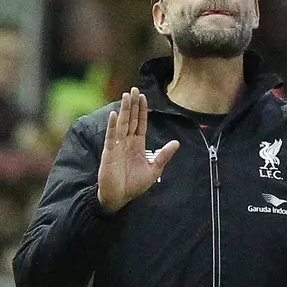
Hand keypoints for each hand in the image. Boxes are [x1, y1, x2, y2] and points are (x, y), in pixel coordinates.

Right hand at [97, 88, 178, 213]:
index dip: (142, 110)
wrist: (120, 197)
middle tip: (134, 89)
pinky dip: (113, 125)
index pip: (140, 123)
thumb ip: (163, 155)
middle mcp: (127, 142)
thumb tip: (176, 143)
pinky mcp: (109, 152)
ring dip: (124, 110)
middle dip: (133, 105)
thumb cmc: (134, 185)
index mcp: (138, 145)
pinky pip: (111, 136)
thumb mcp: (154, 169)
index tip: (143, 96)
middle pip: (131, 119)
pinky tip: (115, 115)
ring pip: (122, 124)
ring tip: (126, 96)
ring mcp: (117, 146)